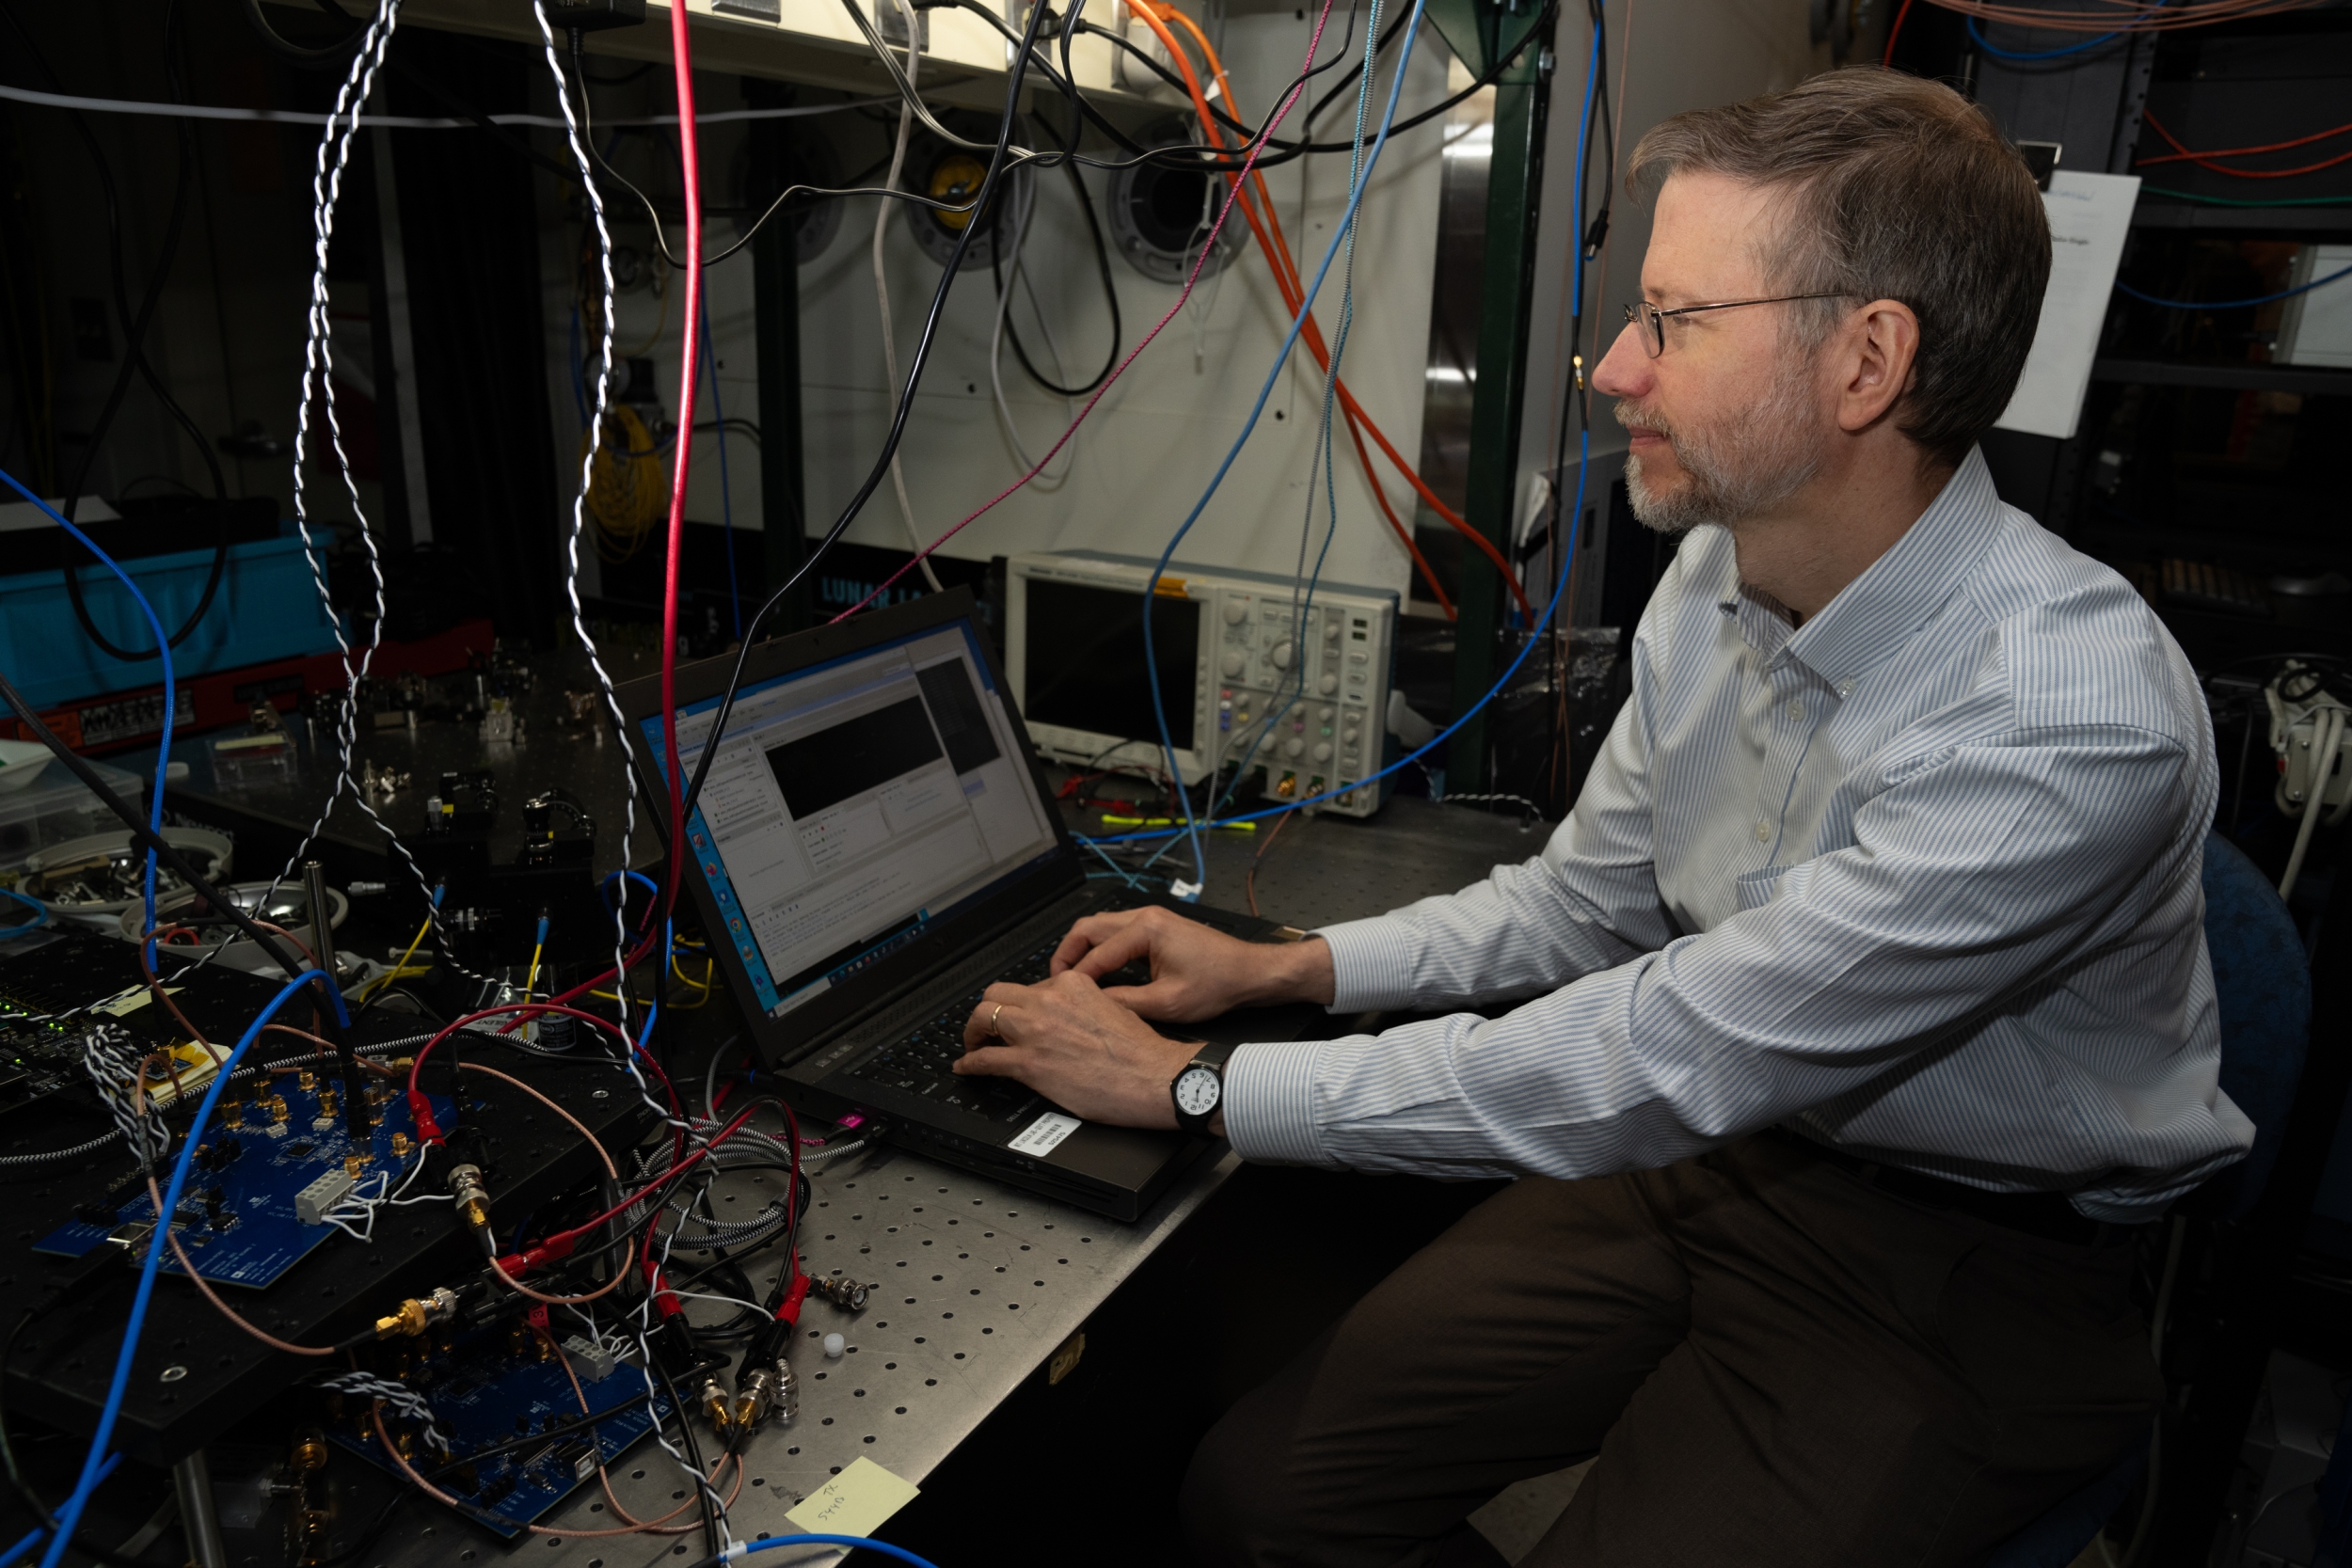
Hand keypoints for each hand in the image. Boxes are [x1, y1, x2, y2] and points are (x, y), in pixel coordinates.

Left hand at [956, 970, 1201, 1128]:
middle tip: (986, 1025)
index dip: (1020, 1004)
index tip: (1017, 1015)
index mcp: (1071, 985)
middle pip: (997, 994)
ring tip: (972, 1043)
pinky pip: (985, 1059)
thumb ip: (1081, 1004)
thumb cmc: (1141, 1052)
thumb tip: (1064, 1014)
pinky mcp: (1029, 1064)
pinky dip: (970, 1063)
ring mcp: (1036, 1032)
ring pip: (983, 1018)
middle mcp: (1049, 1002)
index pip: (1029, 986)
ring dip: (973, 1032)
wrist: (1154, 1077)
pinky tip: (967, 1067)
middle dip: (988, 1009)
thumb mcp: (1113, 1008)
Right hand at [1047, 906, 1333, 1022]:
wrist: (1249, 972)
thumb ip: (1124, 1003)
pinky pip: (1115, 933)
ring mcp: (1150, 920)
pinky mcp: (1156, 928)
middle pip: (1087, 928)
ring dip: (1081, 950)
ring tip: (1069, 979)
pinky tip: (1096, 973)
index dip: (1073, 978)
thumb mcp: (1167, 1003)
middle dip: (1066, 954)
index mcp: (1146, 930)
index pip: (1095, 953)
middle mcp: (1145, 917)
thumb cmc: (1218, 983)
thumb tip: (1093, 1007)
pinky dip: (1099, 949)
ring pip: (1099, 927)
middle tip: (1054, 982)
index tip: (1059, 997)